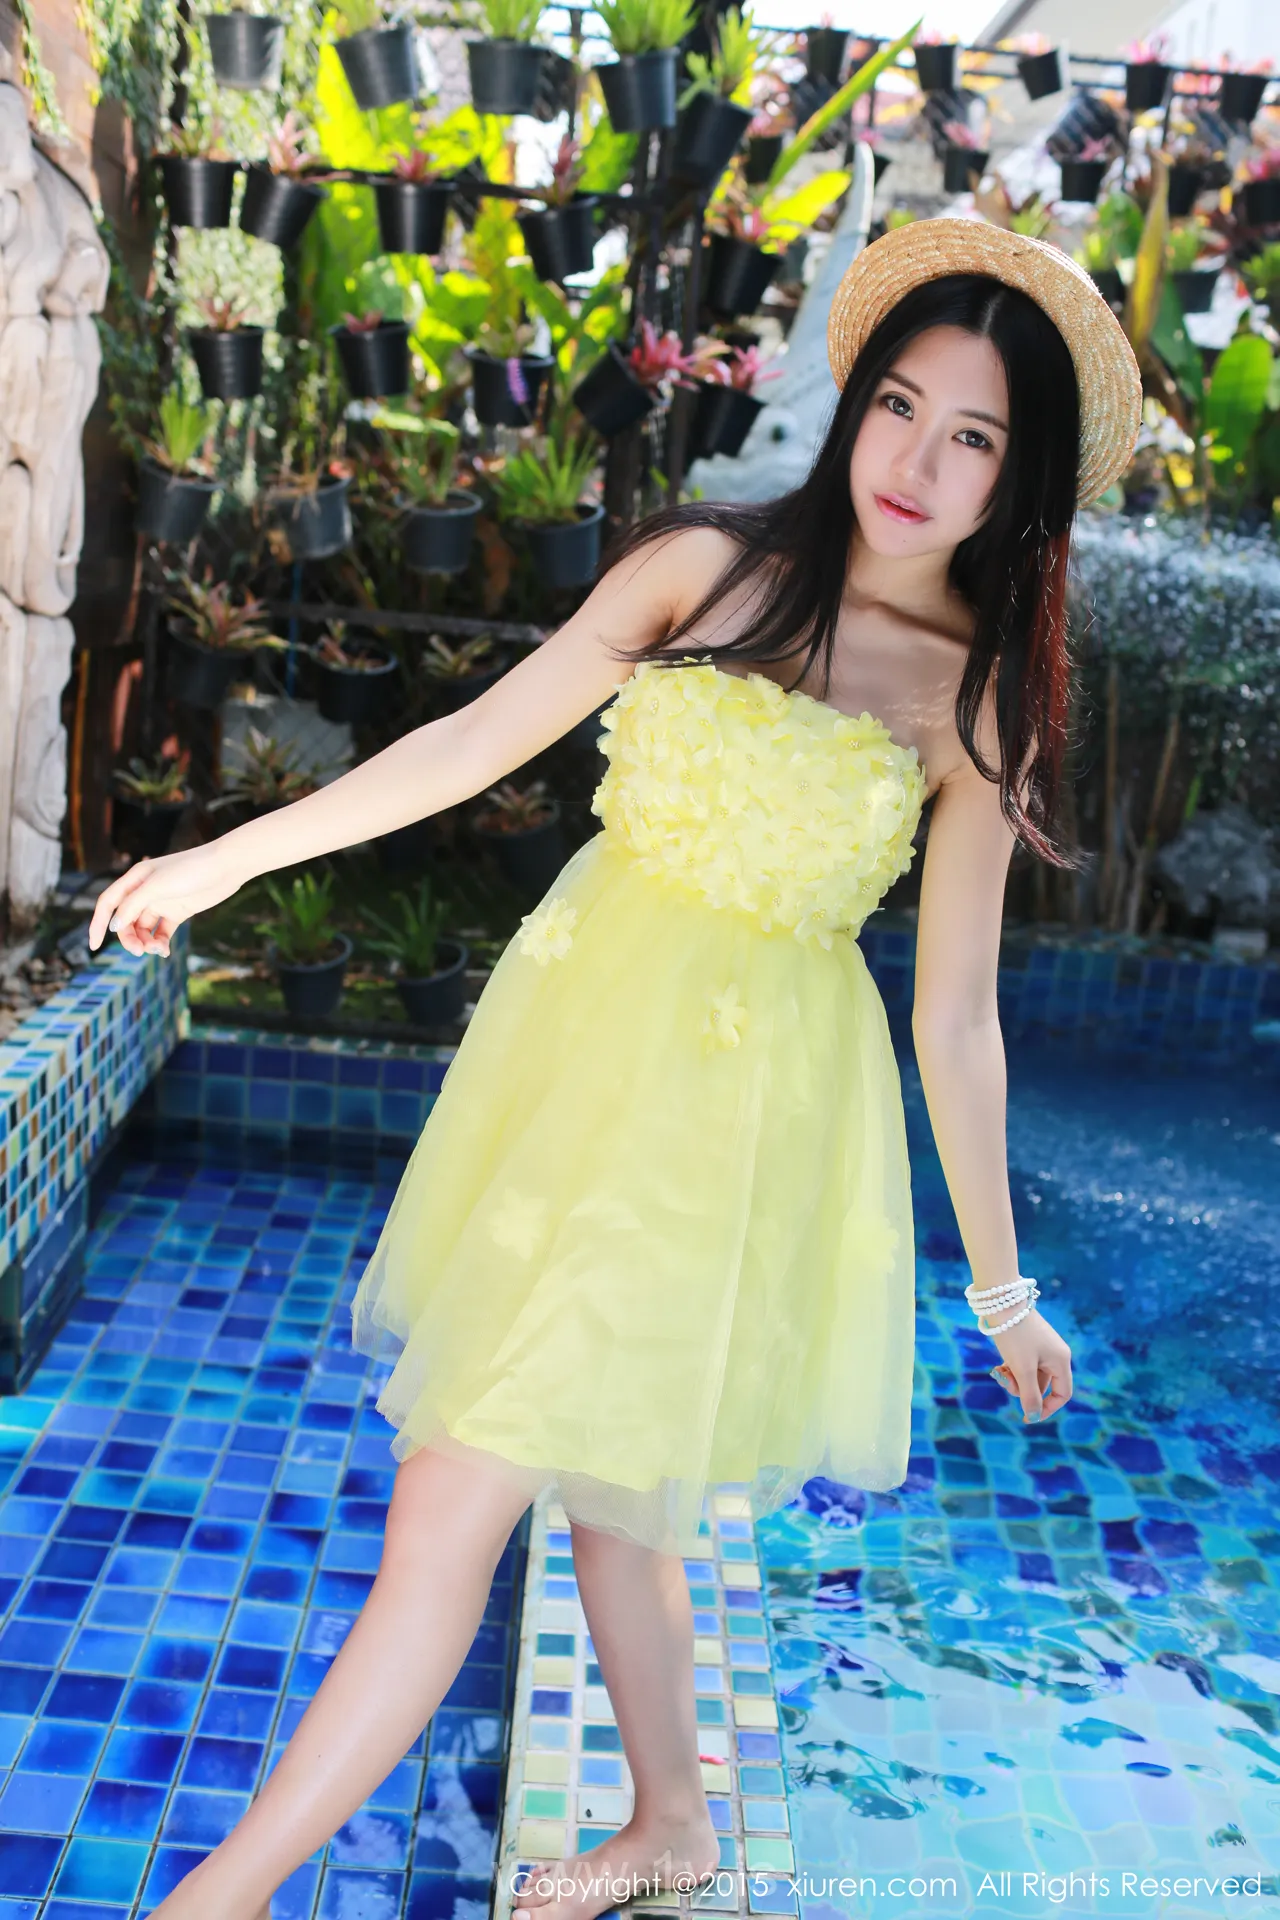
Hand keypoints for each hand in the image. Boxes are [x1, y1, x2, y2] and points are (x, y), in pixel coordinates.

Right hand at [88, 842, 249, 958]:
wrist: (226, 867)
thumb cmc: (191, 870)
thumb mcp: (157, 887)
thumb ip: (133, 906)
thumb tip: (114, 926)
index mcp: (134, 880)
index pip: (108, 903)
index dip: (98, 924)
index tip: (93, 945)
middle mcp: (145, 891)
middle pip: (125, 921)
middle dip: (129, 938)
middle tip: (139, 952)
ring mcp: (162, 902)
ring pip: (143, 929)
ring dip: (146, 942)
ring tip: (158, 950)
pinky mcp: (178, 911)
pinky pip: (162, 931)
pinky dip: (160, 942)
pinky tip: (164, 950)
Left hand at [987, 1306, 1071, 1423]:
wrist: (1001, 1301)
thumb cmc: (1015, 1335)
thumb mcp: (1022, 1368)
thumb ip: (1029, 1395)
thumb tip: (1034, 1417)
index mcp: (1061, 1360)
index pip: (1063, 1394)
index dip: (1047, 1408)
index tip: (1028, 1417)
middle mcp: (1055, 1354)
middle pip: (1042, 1386)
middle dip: (1022, 1389)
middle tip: (1005, 1380)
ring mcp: (1042, 1347)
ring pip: (1030, 1376)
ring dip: (1014, 1379)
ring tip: (999, 1370)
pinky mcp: (1029, 1342)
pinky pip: (1023, 1364)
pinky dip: (1012, 1368)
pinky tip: (999, 1365)